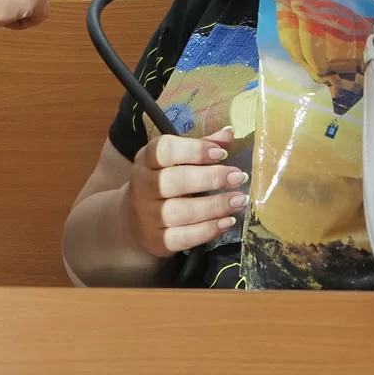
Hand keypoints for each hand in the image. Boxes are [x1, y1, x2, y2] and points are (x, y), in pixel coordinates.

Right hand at [123, 126, 247, 257]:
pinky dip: (208, 230)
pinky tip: (227, 221)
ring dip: (215, 206)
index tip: (222, 153)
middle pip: (174, 181)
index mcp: (146, 160)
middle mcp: (143, 187)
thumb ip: (201, 146)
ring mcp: (148, 216)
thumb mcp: (173, 160)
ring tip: (239, 200)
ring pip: (182, 212)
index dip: (193, 150)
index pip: (164, 150)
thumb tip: (229, 133)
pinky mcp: (158, 241)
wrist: (133, 220)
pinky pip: (185, 237)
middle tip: (239, 177)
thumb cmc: (161, 181)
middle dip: (211, 178)